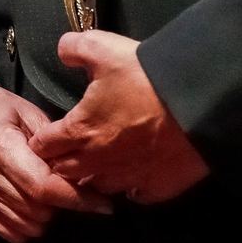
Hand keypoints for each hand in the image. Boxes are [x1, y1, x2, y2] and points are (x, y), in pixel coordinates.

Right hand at [0, 79, 112, 242]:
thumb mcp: (28, 113)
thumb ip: (53, 145)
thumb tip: (83, 173)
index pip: (44, 187)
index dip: (78, 199)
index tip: (104, 205)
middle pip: (39, 210)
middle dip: (63, 203)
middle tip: (70, 187)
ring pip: (28, 225)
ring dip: (47, 215)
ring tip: (49, 192)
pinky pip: (11, 233)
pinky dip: (29, 225)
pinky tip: (33, 204)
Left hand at [28, 30, 209, 205]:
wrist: (200, 102)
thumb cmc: (145, 75)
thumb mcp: (102, 47)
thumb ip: (74, 48)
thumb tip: (64, 53)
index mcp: (81, 130)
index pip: (45, 146)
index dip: (41, 141)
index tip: (43, 138)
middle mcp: (100, 161)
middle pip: (67, 172)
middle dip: (61, 163)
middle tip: (64, 154)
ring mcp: (130, 178)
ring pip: (99, 187)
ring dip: (93, 177)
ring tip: (95, 168)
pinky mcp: (158, 187)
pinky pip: (136, 196)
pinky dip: (130, 188)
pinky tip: (132, 178)